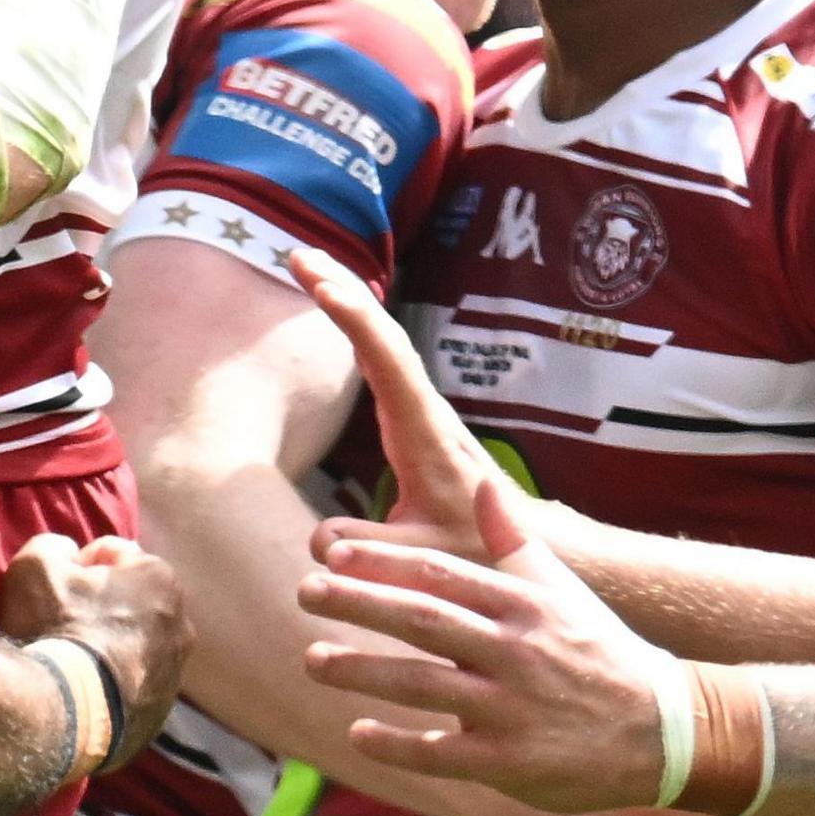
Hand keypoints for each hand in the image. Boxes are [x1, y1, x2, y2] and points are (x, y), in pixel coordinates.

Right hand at [0, 531, 191, 771]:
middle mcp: (181, 625)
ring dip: (111, 648)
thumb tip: (67, 556)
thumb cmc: (55, 629)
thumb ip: (54, 546)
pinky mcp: (160, 717)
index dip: (79, 566)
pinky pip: (133, 689)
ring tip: (73, 662)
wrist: (60, 716)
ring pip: (136, 648)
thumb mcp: (37, 565)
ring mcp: (174, 676)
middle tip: (63, 623)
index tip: (56, 587)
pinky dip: (113, 686)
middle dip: (103, 607)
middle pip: (132, 604)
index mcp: (160, 579)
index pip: (114, 556)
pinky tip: (83, 693)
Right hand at [290, 249, 495, 560]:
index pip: (388, 362)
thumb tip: (318, 540)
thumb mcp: (419, 560)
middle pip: (383, 335)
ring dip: (349, 299)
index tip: (322, 287)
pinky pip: (383, 359)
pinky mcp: (415, 420)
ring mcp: (421, 411)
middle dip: (342, 290)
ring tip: (307, 265)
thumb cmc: (475, 555)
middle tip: (297, 255)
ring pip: (383, 341)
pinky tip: (341, 310)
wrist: (518, 549)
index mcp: (426, 434)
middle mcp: (426, 410)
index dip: (355, 321)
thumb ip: (370, 551)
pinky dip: (358, 327)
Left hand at [300, 482, 679, 815]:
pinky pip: (442, 753)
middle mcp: (514, 651)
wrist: (663, 728)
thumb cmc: (602, 651)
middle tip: (303, 592)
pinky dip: (397, 744)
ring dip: (362, 671)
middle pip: (423, 620)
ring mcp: (512, 708)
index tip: (334, 551)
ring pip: (423, 685)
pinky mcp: (512, 761)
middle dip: (360, 603)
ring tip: (312, 659)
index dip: (385, 561)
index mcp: (523, 604)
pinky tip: (355, 733)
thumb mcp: (563, 590)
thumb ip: (515, 541)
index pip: (442, 574)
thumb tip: (483, 486)